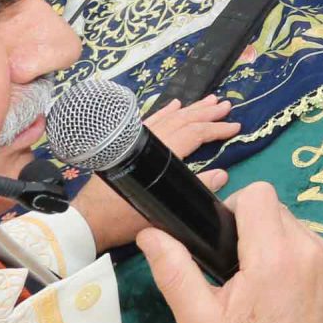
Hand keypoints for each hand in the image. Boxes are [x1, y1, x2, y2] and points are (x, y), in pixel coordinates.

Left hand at [74, 96, 238, 252]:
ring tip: (209, 100)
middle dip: (206, 112)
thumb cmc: (123, 219)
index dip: (215, 129)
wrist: (87, 221)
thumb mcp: (161, 211)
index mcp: (156, 157)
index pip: (193, 135)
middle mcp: (147, 143)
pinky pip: (150, 122)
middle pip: (181, 121)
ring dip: (190, 109)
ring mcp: (136, 141)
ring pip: (167, 118)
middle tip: (226, 105)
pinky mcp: (127, 146)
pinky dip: (165, 112)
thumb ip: (193, 191)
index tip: (235, 126)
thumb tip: (222, 174)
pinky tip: (175, 105)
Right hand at [138, 182, 322, 322]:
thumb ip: (173, 269)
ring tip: (263, 283)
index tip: (225, 239)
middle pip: (276, 209)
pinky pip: (315, 243)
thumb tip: (150, 233)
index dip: (235, 208)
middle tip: (240, 271)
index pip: (258, 194)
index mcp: (274, 257)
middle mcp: (310, 250)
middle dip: (254, 230)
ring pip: (295, 225)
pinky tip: (286, 287)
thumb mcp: (196, 317)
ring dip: (277, 243)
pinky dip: (299, 256)